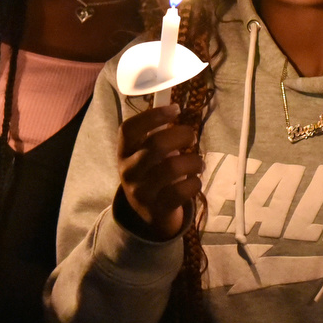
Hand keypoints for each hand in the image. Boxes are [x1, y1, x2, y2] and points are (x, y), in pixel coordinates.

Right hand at [118, 104, 201, 239]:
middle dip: (181, 135)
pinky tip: (194, 181)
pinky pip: (182, 191)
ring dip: (193, 161)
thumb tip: (175, 109)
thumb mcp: (144, 154)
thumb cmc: (151, 173)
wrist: (146, 214)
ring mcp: (142, 191)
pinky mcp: (158, 208)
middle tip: (191, 137)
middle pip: (156, 145)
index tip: (176, 109)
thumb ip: (156, 134)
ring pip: (173, 168)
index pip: (129, 129)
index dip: (153, 115)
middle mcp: (128, 171)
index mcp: (124, 152)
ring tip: (198, 163)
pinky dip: (195, 183)